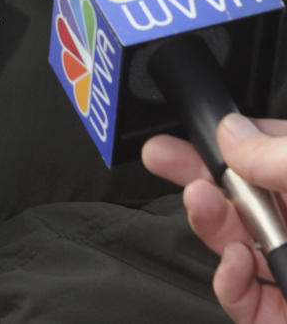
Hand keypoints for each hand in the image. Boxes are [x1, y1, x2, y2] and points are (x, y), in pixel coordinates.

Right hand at [143, 115, 286, 323]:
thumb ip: (278, 155)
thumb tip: (230, 132)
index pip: (266, 149)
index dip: (229, 138)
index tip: (193, 127)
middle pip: (243, 195)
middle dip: (197, 172)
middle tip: (157, 154)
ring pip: (235, 241)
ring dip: (209, 219)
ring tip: (198, 201)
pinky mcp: (281, 318)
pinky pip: (241, 297)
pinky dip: (228, 279)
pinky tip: (236, 261)